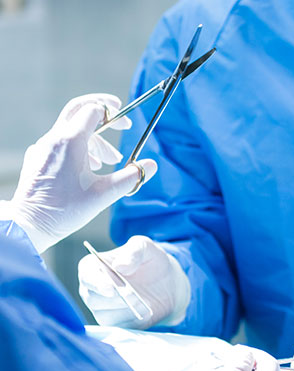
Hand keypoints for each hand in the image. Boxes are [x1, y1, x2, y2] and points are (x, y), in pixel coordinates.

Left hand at [5, 94, 156, 252]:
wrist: (30, 224)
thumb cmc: (65, 210)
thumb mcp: (105, 193)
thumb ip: (131, 176)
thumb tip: (151, 165)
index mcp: (71, 141)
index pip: (93, 110)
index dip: (113, 113)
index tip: (126, 124)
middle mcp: (54, 139)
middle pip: (79, 111)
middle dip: (102, 114)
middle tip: (121, 123)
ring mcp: (43, 147)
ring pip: (71, 130)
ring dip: (94, 139)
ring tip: (109, 161)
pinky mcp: (37, 158)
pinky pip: (60, 143)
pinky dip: (79, 147)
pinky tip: (87, 167)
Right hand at [78, 235, 190, 328]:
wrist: (168, 285)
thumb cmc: (151, 262)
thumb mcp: (147, 248)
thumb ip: (134, 251)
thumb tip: (120, 266)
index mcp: (93, 266)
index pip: (86, 275)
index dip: (97, 283)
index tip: (111, 288)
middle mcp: (91, 288)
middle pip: (92, 298)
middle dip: (115, 298)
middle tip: (134, 295)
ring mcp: (100, 307)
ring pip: (104, 314)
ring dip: (125, 309)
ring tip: (142, 301)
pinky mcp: (112, 322)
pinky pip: (118, 326)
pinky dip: (131, 320)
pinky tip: (143, 311)